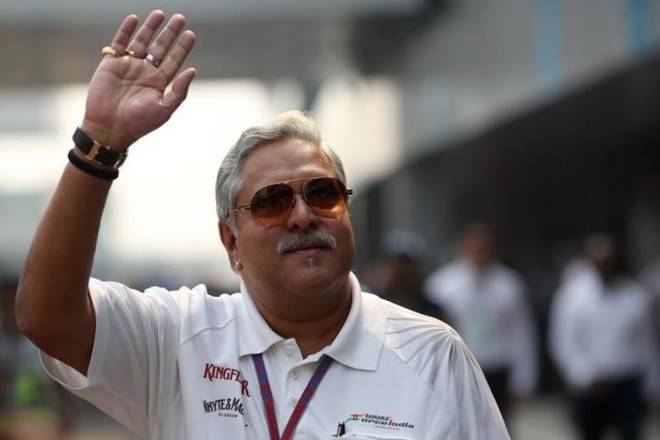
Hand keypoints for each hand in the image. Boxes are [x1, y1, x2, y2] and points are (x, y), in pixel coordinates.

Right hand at [82, 10, 196, 149]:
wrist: (109, 128)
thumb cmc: (139, 123)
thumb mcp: (164, 109)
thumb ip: (179, 91)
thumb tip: (193, 71)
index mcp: (159, 82)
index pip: (174, 60)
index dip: (182, 47)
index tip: (191, 34)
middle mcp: (146, 72)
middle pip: (160, 47)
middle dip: (170, 33)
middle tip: (180, 18)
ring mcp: (129, 66)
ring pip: (142, 41)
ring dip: (151, 27)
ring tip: (160, 14)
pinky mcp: (111, 63)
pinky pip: (120, 43)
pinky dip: (126, 30)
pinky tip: (135, 19)